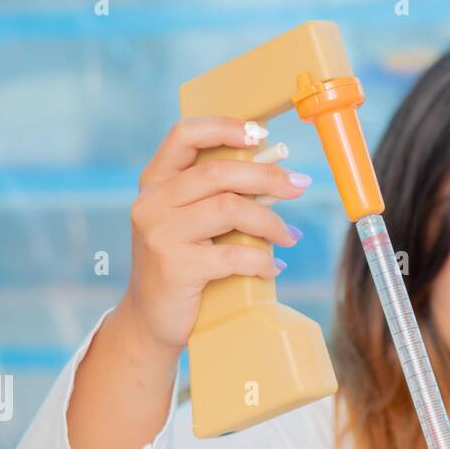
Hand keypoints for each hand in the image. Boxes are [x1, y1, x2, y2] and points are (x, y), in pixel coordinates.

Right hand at [125, 115, 310, 354]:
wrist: (151, 321)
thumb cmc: (180, 268)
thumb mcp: (188, 224)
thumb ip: (214, 198)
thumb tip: (276, 178)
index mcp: (154, 183)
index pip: (184, 134)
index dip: (225, 127)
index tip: (262, 135)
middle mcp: (152, 203)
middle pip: (219, 172)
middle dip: (268, 177)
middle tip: (299, 187)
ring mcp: (161, 234)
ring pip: (230, 209)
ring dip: (270, 221)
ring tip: (288, 236)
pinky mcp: (176, 267)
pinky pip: (234, 255)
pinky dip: (261, 260)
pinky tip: (272, 268)